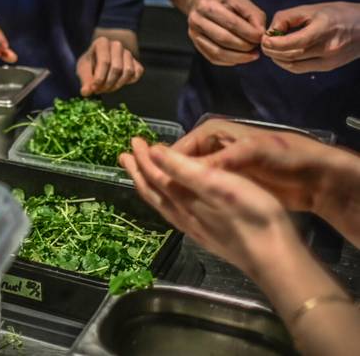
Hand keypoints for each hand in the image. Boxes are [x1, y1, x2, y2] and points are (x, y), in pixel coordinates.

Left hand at [76, 35, 143, 95]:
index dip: (99, 77)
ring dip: (118, 84)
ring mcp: (128, 53)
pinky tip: (118, 83)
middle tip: (99, 91)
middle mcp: (116, 45)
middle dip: (108, 83)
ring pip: (128, 71)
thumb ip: (85, 80)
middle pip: (117, 68)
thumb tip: (85, 92)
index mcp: (102, 42)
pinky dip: (129, 81)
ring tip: (106, 88)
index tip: (94, 88)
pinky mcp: (136, 62)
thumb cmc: (90, 64)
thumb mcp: (83, 70)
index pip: (105, 61)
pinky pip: (137, 73)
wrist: (98, 62)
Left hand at [119, 138, 300, 282]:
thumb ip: (182, 168)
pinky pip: (174, 214)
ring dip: (148, 186)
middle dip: (138, 171)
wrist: (275, 257)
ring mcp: (194, 228)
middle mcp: (183, 214)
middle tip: (124, 156)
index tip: (134, 140)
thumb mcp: (216, 183)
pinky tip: (171, 203)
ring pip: (162, 204)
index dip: (143, 157)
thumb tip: (152, 152)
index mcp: (183, 198)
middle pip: (153, 190)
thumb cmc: (250, 213)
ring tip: (141, 175)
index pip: (155, 174)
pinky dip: (165, 201)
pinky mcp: (207, 236)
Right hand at [172, 118, 340, 217]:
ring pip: (194, 178)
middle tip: (159, 192)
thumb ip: (218, 161)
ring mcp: (222, 167)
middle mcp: (213, 148)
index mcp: (212, 132)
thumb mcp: (251, 153)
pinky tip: (192, 209)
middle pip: (183, 162)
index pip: (180, 147)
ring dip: (183, 188)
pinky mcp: (231, 184)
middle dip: (171, 175)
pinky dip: (198, 197)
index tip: (156, 180)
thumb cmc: (283, 155)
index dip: (167, 163)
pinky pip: (207, 189)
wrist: (317, 176)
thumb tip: (185, 168)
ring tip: (171, 203)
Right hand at [186, 0, 263, 65]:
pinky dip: (229, 61)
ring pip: (217, 52)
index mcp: (208, 4)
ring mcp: (193, 32)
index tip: (261, 37)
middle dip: (245, 46)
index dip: (249, 33)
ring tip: (252, 55)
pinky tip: (240, 57)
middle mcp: (197, 19)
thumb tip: (260, 35)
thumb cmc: (223, 0)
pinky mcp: (195, 43)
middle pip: (224, 39)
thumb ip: (254, 15)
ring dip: (239, 57)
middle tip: (257, 46)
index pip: (231, 23)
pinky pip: (213, 58)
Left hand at [262, 2, 359, 72]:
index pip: (296, 42)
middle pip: (292, 56)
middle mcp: (327, 48)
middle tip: (263, 44)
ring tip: (270, 49)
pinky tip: (282, 55)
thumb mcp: (311, 9)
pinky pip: (302, 69)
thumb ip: (287, 18)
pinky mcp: (329, 67)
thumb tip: (271, 32)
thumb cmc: (337, 13)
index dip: (276, 43)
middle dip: (272, 51)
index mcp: (323, 29)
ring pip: (295, 66)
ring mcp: (329, 61)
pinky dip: (288, 63)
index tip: (264, 40)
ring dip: (278, 59)